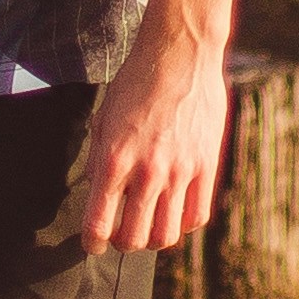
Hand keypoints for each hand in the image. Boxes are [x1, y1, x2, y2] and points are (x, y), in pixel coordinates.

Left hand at [75, 13, 230, 256]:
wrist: (179, 54)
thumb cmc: (136, 83)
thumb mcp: (104, 119)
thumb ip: (99, 159)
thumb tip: (97, 190)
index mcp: (114, 160)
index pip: (99, 224)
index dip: (92, 243)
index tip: (93, 244)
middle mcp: (147, 172)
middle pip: (134, 239)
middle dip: (122, 244)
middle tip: (120, 235)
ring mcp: (180, 172)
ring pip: (166, 235)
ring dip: (153, 240)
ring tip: (148, 228)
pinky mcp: (206, 166)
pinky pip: (197, 215)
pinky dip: (183, 224)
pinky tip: (175, 212)